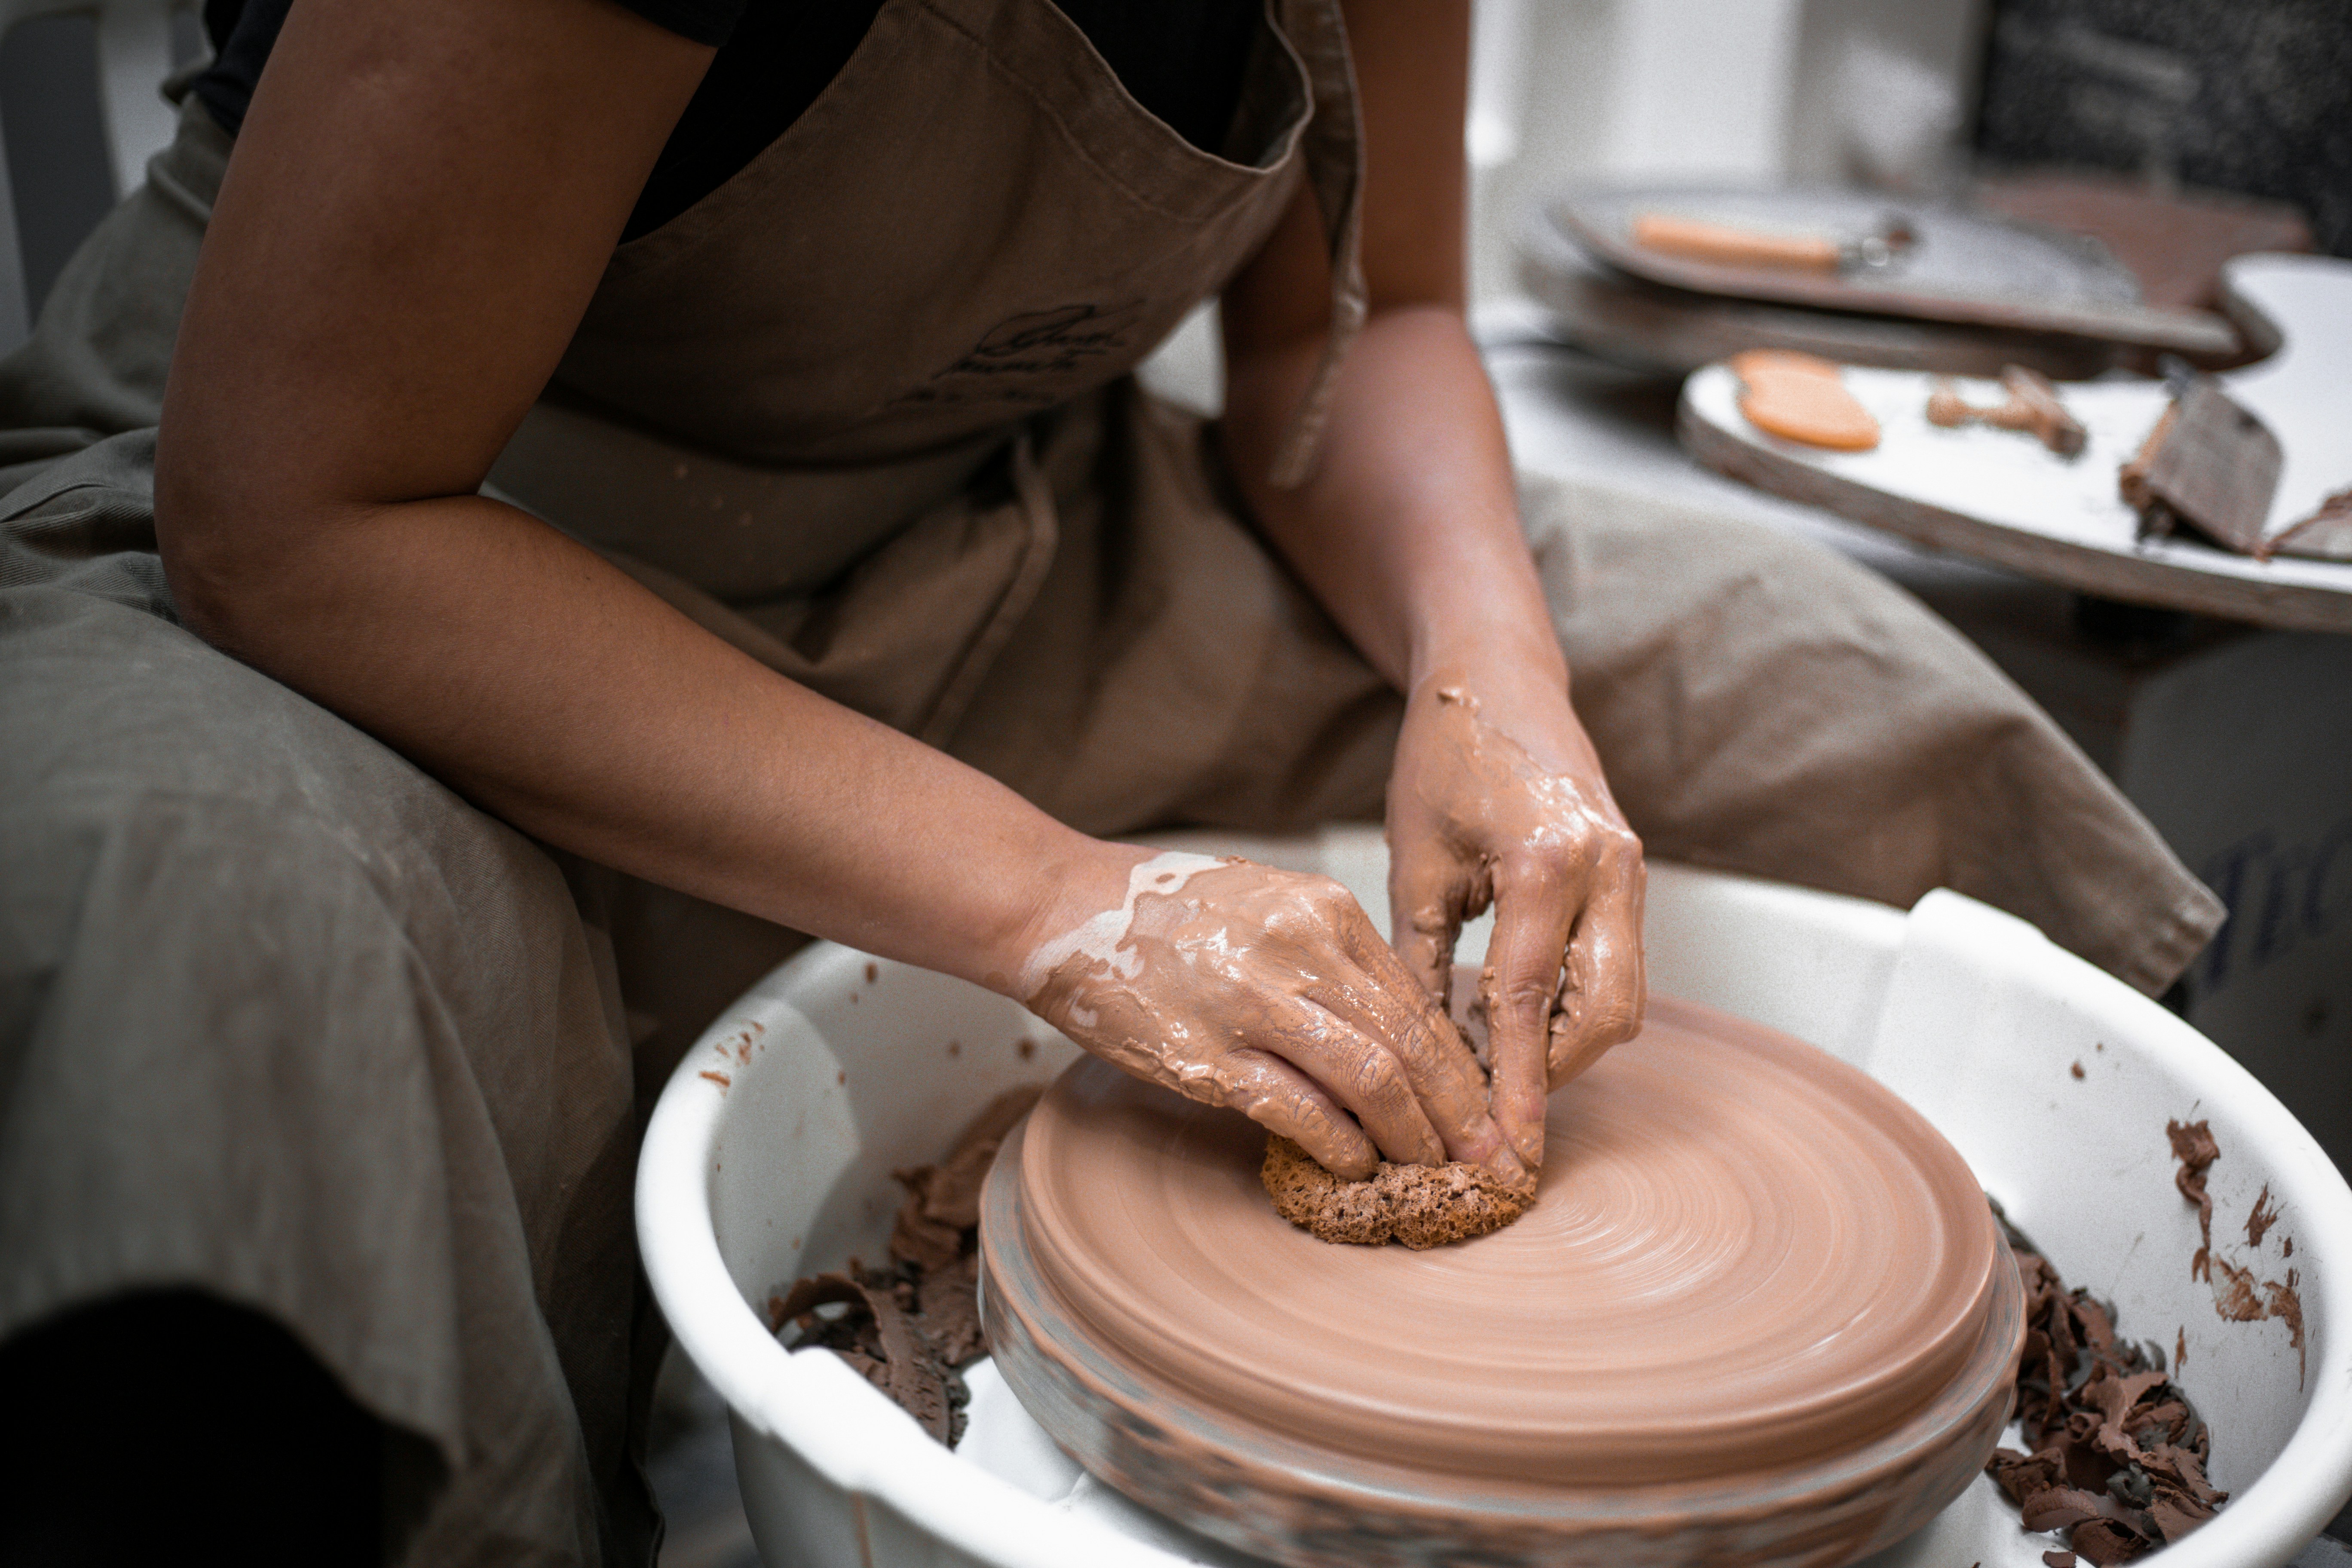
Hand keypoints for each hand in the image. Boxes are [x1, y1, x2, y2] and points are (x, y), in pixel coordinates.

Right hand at [1018, 850, 1526, 1184]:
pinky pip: (1298, 1109)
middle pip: (1412, 1043)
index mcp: (1323, 911)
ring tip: (1432, 1172)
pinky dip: (1340, 1145)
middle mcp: (1300, 949)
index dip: (1464, 1067)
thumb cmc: (1168, 910)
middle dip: (1461, 1112)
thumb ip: (1332, 959)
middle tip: (1489, 1161)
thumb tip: (1394, 1032)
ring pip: (1372, 1077)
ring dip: (1412, 1136)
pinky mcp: (1207, 1053)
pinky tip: (1355, 1167)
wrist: (1066, 908)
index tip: (1489, 1110)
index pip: (1419, 1001)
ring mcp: (1254, 1002)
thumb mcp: (1270, 905)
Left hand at [1386, 670, 1644, 1167]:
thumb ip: (1420, 962)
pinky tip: (1522, 1018)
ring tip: (1501, 1068)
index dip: (1517, 1084)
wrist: (1495, 678)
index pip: (1529, 1000)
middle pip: (1604, 1016)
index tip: (1507, 1152)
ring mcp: (1631, 870)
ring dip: (1568, 1042)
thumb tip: (1417, 1057)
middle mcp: (1608, 868)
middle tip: (1495, 1112)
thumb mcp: (1414, 862)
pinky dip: (1576, 1002)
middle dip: (1553, 1073)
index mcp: (1548, 862)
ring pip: (1623, 998)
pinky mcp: (1632, 872)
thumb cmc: (1442, 757)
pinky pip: (1619, 964)